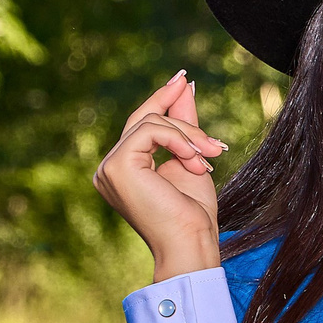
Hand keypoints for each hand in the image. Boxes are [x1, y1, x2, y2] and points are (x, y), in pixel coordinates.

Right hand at [91, 71, 226, 279]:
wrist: (191, 243)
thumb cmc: (192, 214)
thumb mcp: (191, 158)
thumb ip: (184, 124)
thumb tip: (184, 85)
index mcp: (123, 169)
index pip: (141, 125)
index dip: (162, 99)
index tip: (183, 79)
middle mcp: (109, 168)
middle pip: (146, 119)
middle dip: (183, 119)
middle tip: (214, 141)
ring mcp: (109, 167)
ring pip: (151, 122)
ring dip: (189, 136)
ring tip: (210, 157)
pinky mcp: (118, 166)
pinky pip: (151, 130)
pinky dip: (179, 139)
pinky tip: (195, 159)